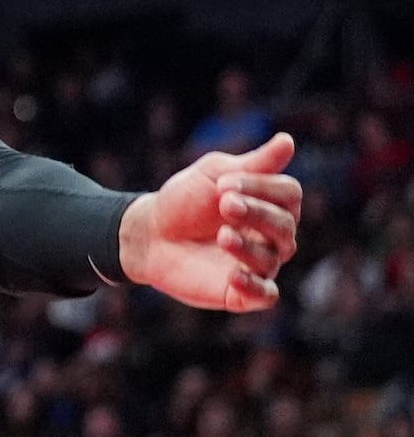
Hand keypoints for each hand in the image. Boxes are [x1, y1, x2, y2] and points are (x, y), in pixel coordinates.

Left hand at [119, 134, 301, 312]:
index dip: (262, 187)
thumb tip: (287, 140)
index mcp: (271, 204)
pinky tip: (235, 276)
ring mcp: (259, 265)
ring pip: (274, 258)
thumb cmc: (184, 201)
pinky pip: (265, 296)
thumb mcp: (213, 175)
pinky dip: (256, 287)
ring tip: (221, 235)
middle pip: (285, 225)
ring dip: (249, 245)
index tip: (224, 183)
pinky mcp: (241, 293)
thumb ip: (253, 163)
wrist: (148, 234)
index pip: (289, 194)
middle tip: (223, 203)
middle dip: (256, 212)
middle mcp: (272, 236)